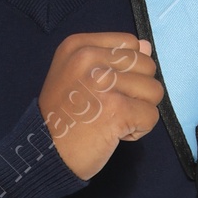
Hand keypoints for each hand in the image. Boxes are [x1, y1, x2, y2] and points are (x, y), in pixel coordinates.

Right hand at [38, 32, 163, 180]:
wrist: (43, 153)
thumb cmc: (62, 116)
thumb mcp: (77, 74)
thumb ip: (112, 57)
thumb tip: (147, 46)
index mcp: (79, 46)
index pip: (130, 43)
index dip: (128, 69)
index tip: (104, 89)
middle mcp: (89, 58)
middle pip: (146, 66)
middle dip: (137, 91)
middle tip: (109, 108)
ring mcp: (104, 83)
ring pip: (154, 90)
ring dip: (139, 111)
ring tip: (112, 120)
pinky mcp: (117, 109)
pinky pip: (151, 116)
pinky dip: (138, 130)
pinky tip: (114, 134)